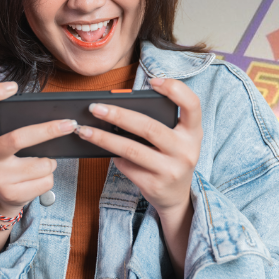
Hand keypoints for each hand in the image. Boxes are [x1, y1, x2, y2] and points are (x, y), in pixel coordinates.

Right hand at [0, 82, 75, 212]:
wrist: (4, 196)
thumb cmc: (13, 160)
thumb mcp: (9, 142)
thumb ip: (20, 128)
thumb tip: (59, 119)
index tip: (13, 86)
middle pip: (17, 139)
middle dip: (48, 131)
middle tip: (70, 124)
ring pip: (41, 164)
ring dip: (50, 162)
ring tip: (39, 164)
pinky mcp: (10, 193)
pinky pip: (45, 181)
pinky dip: (49, 178)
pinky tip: (36, 180)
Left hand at [77, 77, 201, 213]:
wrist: (176, 197)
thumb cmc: (171, 158)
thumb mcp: (177, 140)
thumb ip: (161, 124)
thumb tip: (120, 110)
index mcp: (194, 133)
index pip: (192, 105)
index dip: (175, 89)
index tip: (153, 81)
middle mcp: (186, 150)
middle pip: (149, 127)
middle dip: (118, 115)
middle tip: (95, 108)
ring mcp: (171, 169)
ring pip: (131, 149)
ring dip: (103, 138)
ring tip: (85, 130)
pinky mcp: (154, 184)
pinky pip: (127, 166)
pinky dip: (113, 157)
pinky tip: (103, 150)